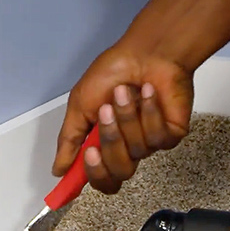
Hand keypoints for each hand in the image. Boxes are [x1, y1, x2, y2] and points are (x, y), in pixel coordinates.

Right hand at [54, 43, 193, 193]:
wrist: (146, 52)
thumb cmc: (113, 72)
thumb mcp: (80, 105)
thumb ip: (69, 140)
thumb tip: (58, 169)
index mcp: (106, 144)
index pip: (102, 178)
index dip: (94, 176)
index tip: (88, 158)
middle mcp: (128, 147)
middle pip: (119, 172)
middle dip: (110, 142)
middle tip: (105, 113)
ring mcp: (151, 142)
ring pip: (138, 152)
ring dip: (128, 119)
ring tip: (125, 93)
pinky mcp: (171, 134)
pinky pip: (157, 138)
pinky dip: (149, 113)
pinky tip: (147, 93)